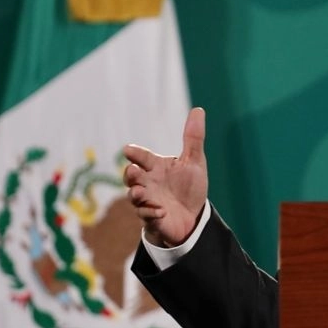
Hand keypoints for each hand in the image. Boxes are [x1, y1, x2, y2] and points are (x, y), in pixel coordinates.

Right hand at [123, 107, 208, 246]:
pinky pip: (146, 216)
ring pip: (134, 196)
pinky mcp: (152, 218)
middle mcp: (148, 182)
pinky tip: (161, 211)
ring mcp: (147, 200)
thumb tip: (198, 110)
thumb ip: (193, 138)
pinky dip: (151, 213)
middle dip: (129, 174)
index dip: (135, 153)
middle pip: (131, 176)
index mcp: (156, 167)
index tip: (128, 150)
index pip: (143, 157)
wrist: (193, 215)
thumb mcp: (194, 161)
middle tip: (133, 171)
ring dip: (135, 193)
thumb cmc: (190, 186)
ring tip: (139, 191)